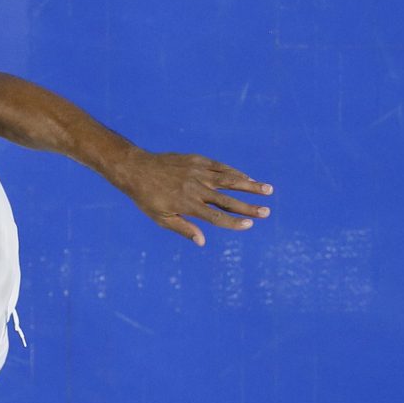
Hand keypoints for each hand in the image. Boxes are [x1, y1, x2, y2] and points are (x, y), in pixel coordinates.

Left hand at [110, 150, 271, 246]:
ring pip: (229, 179)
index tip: (249, 225)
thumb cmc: (147, 198)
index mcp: (188, 205)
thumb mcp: (161, 217)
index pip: (216, 217)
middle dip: (249, 206)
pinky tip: (246, 177)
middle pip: (228, 199)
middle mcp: (196, 188)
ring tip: (267, 189)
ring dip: (250, 184)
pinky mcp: (196, 160)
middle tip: (267, 211)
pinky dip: (234, 172)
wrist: (136, 168)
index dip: (234, 223)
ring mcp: (198, 172)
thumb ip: (184, 229)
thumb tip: (202, 242)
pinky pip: (219, 167)